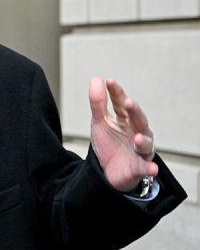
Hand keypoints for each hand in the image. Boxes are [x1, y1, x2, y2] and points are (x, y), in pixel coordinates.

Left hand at [89, 77, 157, 191]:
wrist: (107, 170)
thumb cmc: (108, 143)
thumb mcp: (99, 122)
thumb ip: (98, 103)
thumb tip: (96, 78)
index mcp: (126, 120)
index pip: (122, 104)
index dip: (117, 93)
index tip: (109, 81)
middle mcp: (137, 132)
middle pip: (139, 120)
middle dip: (135, 112)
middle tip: (128, 103)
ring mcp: (140, 150)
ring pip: (146, 144)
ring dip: (143, 140)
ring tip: (137, 138)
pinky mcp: (139, 168)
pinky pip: (146, 168)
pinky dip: (149, 168)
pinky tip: (151, 169)